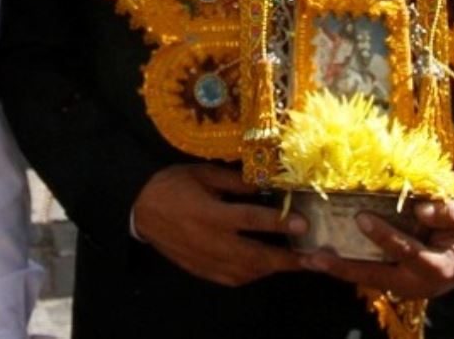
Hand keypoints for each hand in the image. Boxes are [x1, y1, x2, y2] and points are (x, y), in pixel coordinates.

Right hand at [132, 164, 306, 286]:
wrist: (140, 209)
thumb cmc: (172, 185)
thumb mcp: (202, 173)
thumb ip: (234, 182)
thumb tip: (267, 185)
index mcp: (209, 213)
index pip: (250, 220)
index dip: (279, 223)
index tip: (303, 224)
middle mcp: (209, 241)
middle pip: (255, 256)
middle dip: (286, 259)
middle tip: (313, 259)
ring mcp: (205, 260)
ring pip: (247, 272)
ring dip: (272, 268)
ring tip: (295, 262)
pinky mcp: (201, 270)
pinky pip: (233, 279)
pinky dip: (253, 275)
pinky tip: (265, 267)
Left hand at [300, 197, 453, 297]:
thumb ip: (447, 214)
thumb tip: (421, 209)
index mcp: (437, 267)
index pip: (406, 252)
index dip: (385, 236)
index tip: (362, 217)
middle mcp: (414, 283)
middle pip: (375, 276)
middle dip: (344, 268)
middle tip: (315, 257)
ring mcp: (401, 287)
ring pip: (365, 279)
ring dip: (337, 270)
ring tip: (307, 259)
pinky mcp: (391, 281)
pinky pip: (365, 274)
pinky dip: (343, 266)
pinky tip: (318, 255)